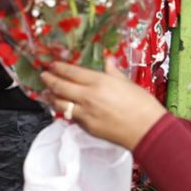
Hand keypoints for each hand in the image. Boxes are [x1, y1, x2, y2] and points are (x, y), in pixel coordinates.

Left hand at [39, 60, 167, 150]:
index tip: (52, 65)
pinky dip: (65, 110)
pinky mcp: (86, 127)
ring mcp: (85, 113)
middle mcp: (88, 96)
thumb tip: (107, 60)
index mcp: (98, 82)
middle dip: (49, 80)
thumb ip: (112, 71)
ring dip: (51, 96)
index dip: (58, 67)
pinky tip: (64, 107)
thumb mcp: (127, 82)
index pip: (70, 72)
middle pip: (60, 86)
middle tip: (44, 75)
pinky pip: (71, 116)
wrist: (147, 130)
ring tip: (47, 92)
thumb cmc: (142, 105)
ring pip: (60, 103)